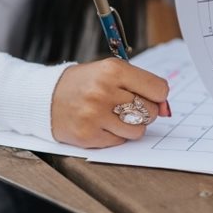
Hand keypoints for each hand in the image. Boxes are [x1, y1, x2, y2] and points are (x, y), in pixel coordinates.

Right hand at [51, 58, 169, 147]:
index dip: (157, 95)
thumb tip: (166, 108)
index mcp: (112, 70)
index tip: (149, 95)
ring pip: (138, 130)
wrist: (45, 98)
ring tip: (115, 116)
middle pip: (151, 111)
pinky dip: (115, 135)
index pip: (159, 89)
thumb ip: (140, 85)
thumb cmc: (83, 84)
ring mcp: (95, 115)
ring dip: (132, 126)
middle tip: (127, 105)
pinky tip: (101, 124)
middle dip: (145, 111)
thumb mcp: (109, 72)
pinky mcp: (89, 135)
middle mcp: (104, 91)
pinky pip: (120, 141)